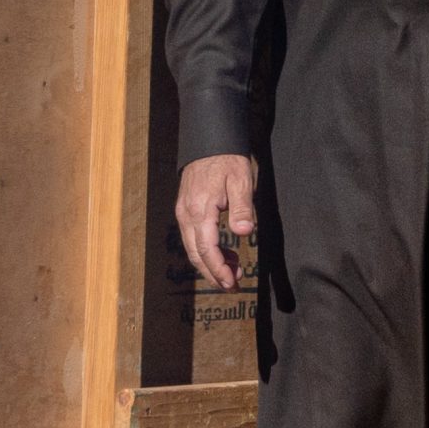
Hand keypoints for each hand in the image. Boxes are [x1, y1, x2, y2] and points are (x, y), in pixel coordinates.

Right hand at [175, 154, 258, 293]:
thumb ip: (242, 207)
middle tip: (232, 286)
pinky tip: (223, 253)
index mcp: (200, 210)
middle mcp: (187, 215)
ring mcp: (183, 213)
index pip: (206, 249)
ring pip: (192, 248)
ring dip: (210, 263)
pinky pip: (192, 238)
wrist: (208, 141)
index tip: (231, 282)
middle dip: (213, 273)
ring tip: (233, 271)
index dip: (218, 269)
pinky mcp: (185, 210)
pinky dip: (206, 250)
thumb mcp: (240, 180)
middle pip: (195, 254)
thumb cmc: (227, 160)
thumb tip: (244, 232)